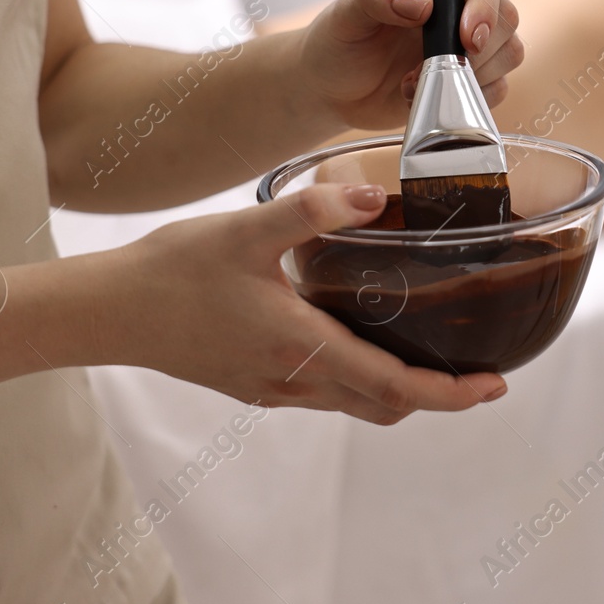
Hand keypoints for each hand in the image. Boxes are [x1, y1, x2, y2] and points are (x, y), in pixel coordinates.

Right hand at [116, 183, 506, 422]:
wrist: (108, 311)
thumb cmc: (173, 270)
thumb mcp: (246, 228)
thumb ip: (312, 210)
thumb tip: (373, 197)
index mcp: (302, 348)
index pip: (395, 386)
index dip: (451, 393)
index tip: (495, 385)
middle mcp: (294, 381)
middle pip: (385, 406)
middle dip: (438, 396)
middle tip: (482, 373)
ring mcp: (272, 389)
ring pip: (355, 405)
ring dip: (401, 392)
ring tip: (438, 359)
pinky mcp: (254, 385)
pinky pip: (325, 395)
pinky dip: (363, 384)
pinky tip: (367, 344)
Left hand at [293, 0, 523, 131]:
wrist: (333, 89)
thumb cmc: (338, 41)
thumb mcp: (346, 12)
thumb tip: (422, 3)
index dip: (483, 5)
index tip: (466, 37)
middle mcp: (460, 1)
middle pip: (505, 16)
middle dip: (478, 49)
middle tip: (434, 67)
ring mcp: (471, 40)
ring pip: (509, 51)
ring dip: (468, 76)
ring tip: (417, 82)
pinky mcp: (475, 76)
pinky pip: (499, 87)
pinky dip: (467, 98)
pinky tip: (428, 96)